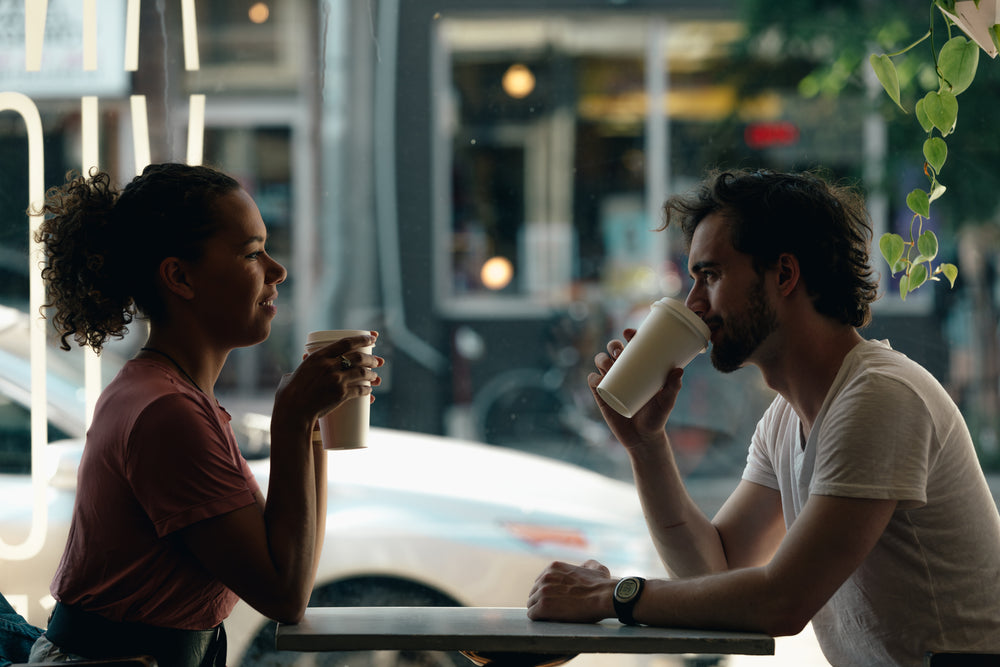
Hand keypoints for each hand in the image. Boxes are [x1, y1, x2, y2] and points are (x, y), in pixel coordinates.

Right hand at [273, 332, 383, 431]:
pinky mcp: (341, 394)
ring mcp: (336, 379)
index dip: (362, 339)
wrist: (292, 410)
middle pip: (358, 357)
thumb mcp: (297, 371)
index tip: (372, 338)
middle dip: (371, 359)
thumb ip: (305, 364)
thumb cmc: (289, 393)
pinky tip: (369, 391)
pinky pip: (360, 389)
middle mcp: (329, 365)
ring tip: (375, 377)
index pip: (346, 342)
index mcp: (319, 356)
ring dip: (372, 375)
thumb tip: (304, 358)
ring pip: (362, 373)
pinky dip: (366, 390)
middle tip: (377, 361)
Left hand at [526, 560, 615, 622]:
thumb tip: (585, 567)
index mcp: (554, 567)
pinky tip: (548, 620)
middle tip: (554, 610)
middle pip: (535, 592)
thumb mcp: (595, 568)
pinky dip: (539, 619)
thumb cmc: (602, 585)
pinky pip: (532, 614)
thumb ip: (587, 565)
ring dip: (540, 611)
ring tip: (552, 617)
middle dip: (542, 601)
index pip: (541, 582)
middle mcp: (545, 577)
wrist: (604, 597)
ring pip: (532, 604)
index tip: (556, 600)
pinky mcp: (543, 606)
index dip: (548, 592)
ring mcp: (543, 591)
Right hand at [587, 329, 683, 448]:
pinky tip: (597, 378)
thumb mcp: (666, 401)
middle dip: (613, 345)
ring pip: (601, 363)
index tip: (629, 333)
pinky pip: (593, 382)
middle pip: (613, 351)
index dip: (628, 335)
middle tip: (619, 352)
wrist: (643, 438)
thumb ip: (673, 387)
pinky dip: (593, 378)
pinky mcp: (601, 396)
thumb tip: (678, 370)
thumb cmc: (657, 417)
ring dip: (601, 359)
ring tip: (609, 365)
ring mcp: (611, 382)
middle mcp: (623, 371)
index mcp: (639, 367)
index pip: (632, 346)